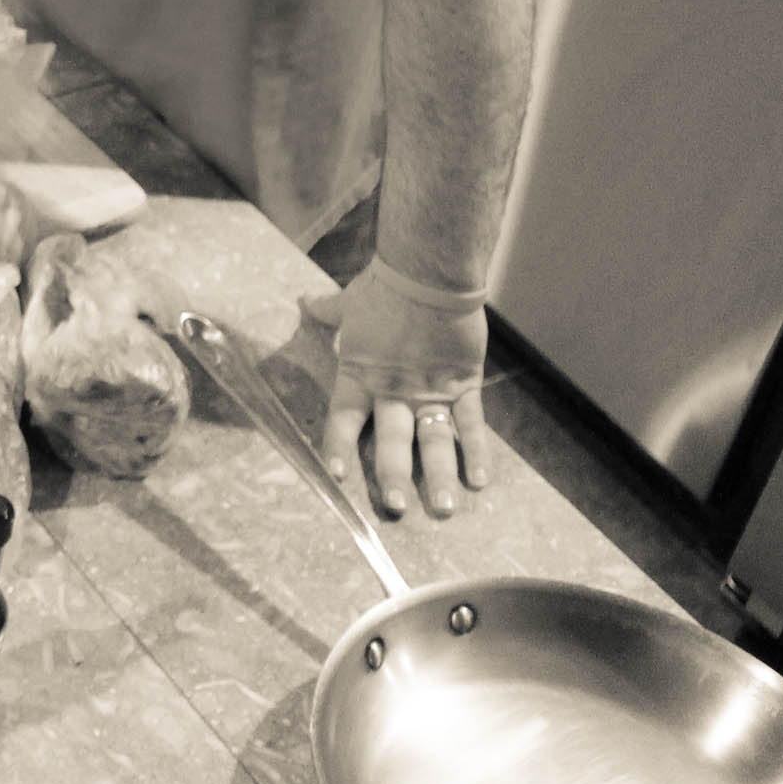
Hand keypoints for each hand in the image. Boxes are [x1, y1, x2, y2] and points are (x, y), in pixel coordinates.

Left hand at [311, 264, 493, 519]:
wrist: (429, 273)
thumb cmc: (384, 287)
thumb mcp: (349, 302)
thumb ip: (328, 311)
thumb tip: (303, 300)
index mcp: (359, 373)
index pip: (343, 419)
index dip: (338, 448)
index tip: (336, 477)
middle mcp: (393, 389)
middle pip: (392, 440)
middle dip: (393, 477)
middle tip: (395, 509)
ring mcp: (430, 390)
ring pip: (434, 441)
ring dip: (439, 477)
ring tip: (442, 510)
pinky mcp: (463, 383)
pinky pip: (470, 423)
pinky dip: (476, 452)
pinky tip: (479, 480)